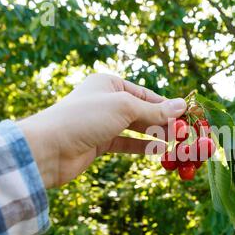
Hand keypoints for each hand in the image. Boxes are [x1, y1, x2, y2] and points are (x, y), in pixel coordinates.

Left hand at [18, 73, 186, 187]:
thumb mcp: (124, 108)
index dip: (166, 106)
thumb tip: (182, 105)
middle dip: (163, 122)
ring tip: (175, 143)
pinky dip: (142, 146)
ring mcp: (103, 123)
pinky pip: (127, 143)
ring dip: (155, 135)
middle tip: (183, 134)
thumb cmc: (85, 118)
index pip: (146, 95)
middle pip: (143, 111)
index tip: (185, 118)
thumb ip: (154, 110)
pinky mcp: (99, 143)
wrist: (49, 148)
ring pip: (136, 128)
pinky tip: (159, 151)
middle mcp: (106, 101)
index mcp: (109, 83)